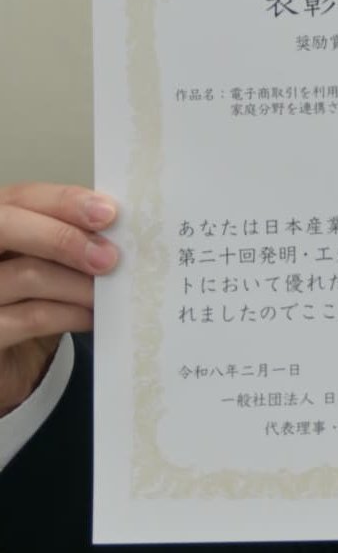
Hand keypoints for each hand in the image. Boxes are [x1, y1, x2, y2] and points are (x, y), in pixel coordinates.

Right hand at [0, 184, 119, 414]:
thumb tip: (112, 219)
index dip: (63, 201)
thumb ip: (68, 234)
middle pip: (7, 226)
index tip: (107, 213)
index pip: (21, 197)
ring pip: (28, 274)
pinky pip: (32, 317)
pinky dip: (71, 315)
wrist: (16, 356)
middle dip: (63, 238)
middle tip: (108, 257)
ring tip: (110, 293)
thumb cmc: (33, 298)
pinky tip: (93, 317)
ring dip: (79, 284)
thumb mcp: (48, 260)